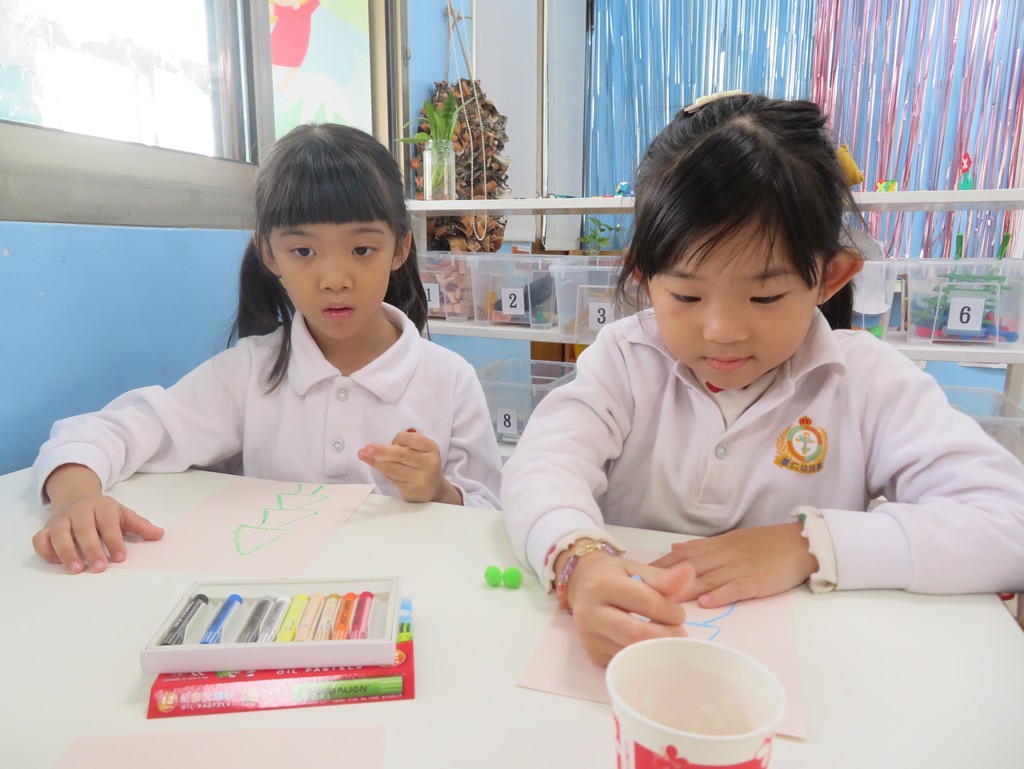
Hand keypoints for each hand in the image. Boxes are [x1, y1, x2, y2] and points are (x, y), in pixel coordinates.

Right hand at [32, 464, 164, 573]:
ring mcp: (61, 520)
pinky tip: (56, 562)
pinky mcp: (46, 529)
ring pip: (58, 533)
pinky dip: (45, 550)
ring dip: (66, 551)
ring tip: (76, 569)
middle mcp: (80, 511)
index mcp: (102, 506)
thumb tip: (159, 534)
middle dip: (91, 548)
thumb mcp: (123, 514)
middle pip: (83, 528)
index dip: (114, 540)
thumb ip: (139, 525)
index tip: (120, 557)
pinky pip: (40, 539)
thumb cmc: (103, 511)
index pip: (108, 522)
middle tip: (99, 568)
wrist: (76, 496)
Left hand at [357, 429, 461, 504]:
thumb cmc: (423, 465)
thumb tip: (378, 446)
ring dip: (375, 461)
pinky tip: (373, 464)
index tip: (395, 440)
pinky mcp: (410, 490)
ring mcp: (420, 478)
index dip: (400, 438)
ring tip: (362, 455)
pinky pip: (391, 478)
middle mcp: (428, 463)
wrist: (433, 489)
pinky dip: (380, 470)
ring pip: (393, 468)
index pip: (412, 439)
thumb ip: (407, 446)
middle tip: (367, 447)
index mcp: (431, 449)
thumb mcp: (422, 451)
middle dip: (381, 450)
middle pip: (401, 455)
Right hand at [567, 552, 695, 666]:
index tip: (679, 613)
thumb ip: (662, 577)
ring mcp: (590, 638)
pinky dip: (645, 656)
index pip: (645, 602)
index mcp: (601, 585)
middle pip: (637, 634)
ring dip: (658, 648)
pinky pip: (628, 662)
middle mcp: (590, 613)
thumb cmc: (615, 576)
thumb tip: (689, 574)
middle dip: (667, 635)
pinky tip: (649, 644)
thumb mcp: (636, 568)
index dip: (671, 611)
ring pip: (633, 653)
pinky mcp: (594, 656)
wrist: (583, 586)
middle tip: (679, 631)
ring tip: (665, 636)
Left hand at [649, 523, 816, 607]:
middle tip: (642, 590)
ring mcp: (739, 568)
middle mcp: (723, 555)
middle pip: (689, 567)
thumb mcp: (729, 540)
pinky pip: (736, 588)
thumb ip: (701, 547)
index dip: (659, 564)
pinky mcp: (756, 582)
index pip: (682, 554)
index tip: (638, 573)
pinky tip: (706, 603)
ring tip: (665, 600)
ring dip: (686, 589)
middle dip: (664, 579)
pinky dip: (720, 595)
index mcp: (716, 545)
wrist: (799, 544)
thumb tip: (674, 549)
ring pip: (708, 578)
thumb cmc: (764, 544)